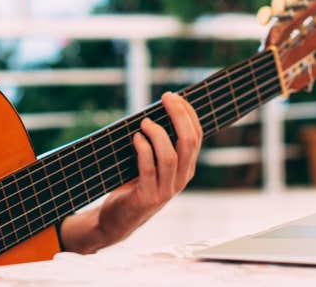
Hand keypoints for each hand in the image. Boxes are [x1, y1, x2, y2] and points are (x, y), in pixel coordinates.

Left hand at [90, 92, 202, 248]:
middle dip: (179, 116)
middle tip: (166, 97)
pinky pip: (149, 169)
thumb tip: (155, 110)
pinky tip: (135, 138)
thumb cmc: (134, 184)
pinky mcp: (147, 198)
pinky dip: (143, 150)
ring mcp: (165, 191)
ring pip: (170, 156)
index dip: (188, 114)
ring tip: (144, 122)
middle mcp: (181, 180)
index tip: (174, 96)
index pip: (196, 136)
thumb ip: (158, 143)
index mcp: (186, 168)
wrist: (118, 219)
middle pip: (188, 143)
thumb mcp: (152, 163)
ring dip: (157, 134)